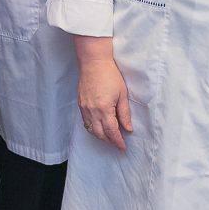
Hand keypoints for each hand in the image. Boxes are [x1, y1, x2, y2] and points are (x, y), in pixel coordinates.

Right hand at [74, 36, 132, 151]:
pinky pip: (85, 122)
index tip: (123, 147)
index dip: (118, 141)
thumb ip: (124, 113)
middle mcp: (92, 111)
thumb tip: (128, 128)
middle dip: (110, 141)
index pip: (112, 132)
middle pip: (100, 134)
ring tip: (109, 136)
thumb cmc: (109, 75)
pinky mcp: (80, 104)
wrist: (93, 62)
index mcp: (104, 109)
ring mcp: (84, 108)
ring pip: (91, 130)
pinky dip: (93, 128)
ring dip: (101, 136)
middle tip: (118, 143)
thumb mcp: (122, 94)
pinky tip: (99, 126)